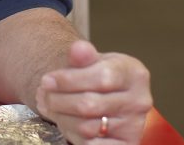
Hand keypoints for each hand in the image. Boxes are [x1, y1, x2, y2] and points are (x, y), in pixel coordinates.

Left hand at [34, 40, 151, 144]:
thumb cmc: (97, 77)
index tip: (47, 80)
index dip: (69, 80)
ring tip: (50, 106)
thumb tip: (78, 48)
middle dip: (58, 100)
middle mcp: (139, 101)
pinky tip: (65, 122)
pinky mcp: (125, 144)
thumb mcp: (92, 61)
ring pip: (86, 127)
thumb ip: (83, 55)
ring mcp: (134, 126)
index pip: (102, 76)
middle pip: (90, 105)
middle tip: (43, 94)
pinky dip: (72, 135)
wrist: (109, 97)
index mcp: (135, 74)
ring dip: (61, 117)